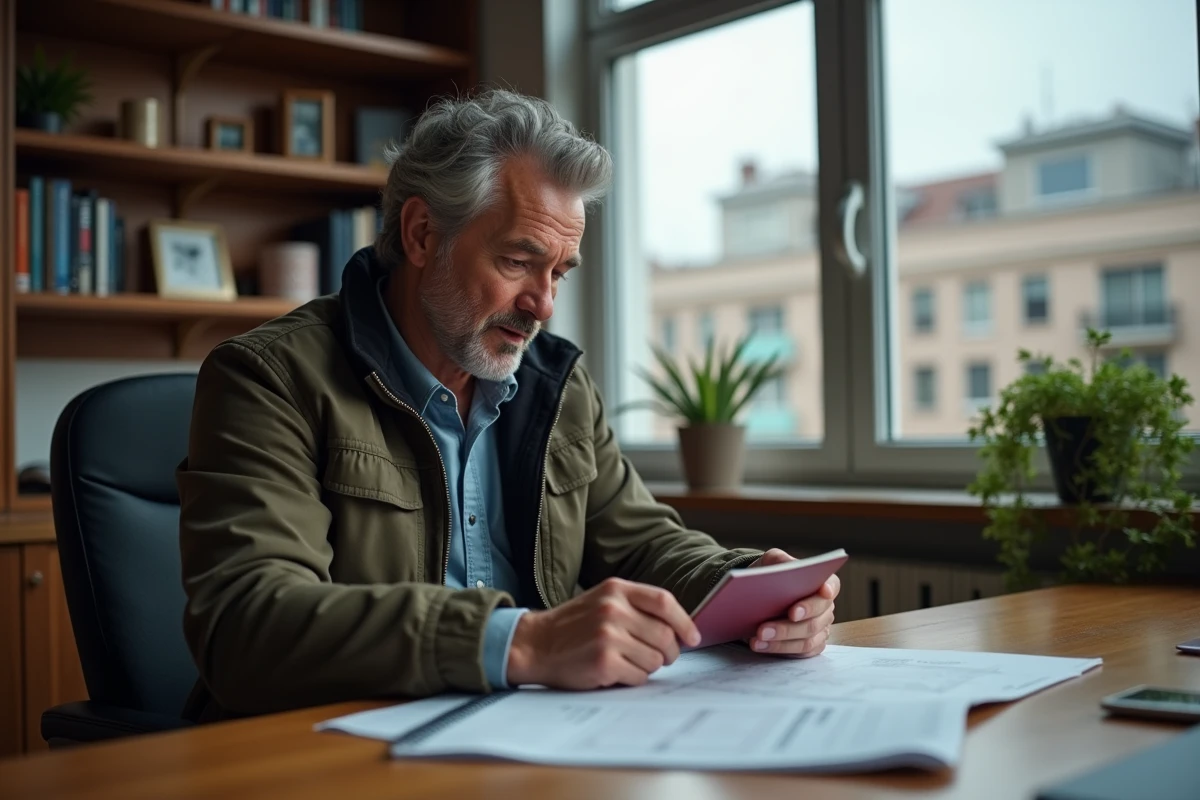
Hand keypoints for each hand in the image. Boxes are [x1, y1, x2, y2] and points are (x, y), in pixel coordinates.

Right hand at [506, 578, 700, 688]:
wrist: (534, 645)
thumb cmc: (573, 626)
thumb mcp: (602, 601)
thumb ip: (635, 606)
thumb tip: (679, 628)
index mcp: (616, 589)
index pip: (664, 601)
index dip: (684, 622)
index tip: (692, 638)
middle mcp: (613, 609)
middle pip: (665, 634)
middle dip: (669, 652)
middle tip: (659, 658)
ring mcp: (608, 635)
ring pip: (655, 659)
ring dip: (647, 666)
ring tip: (627, 662)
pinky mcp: (604, 662)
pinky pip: (639, 676)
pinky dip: (632, 678)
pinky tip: (615, 672)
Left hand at [746, 548, 840, 657]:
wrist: (760, 595)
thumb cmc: (771, 575)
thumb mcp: (773, 561)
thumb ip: (780, 561)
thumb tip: (784, 570)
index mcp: (823, 583)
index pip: (832, 586)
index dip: (826, 591)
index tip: (819, 593)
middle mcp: (826, 608)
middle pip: (815, 620)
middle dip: (789, 626)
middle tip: (765, 627)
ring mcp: (821, 629)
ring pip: (806, 640)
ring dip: (780, 640)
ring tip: (757, 637)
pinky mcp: (810, 646)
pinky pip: (799, 652)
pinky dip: (778, 649)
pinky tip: (759, 645)